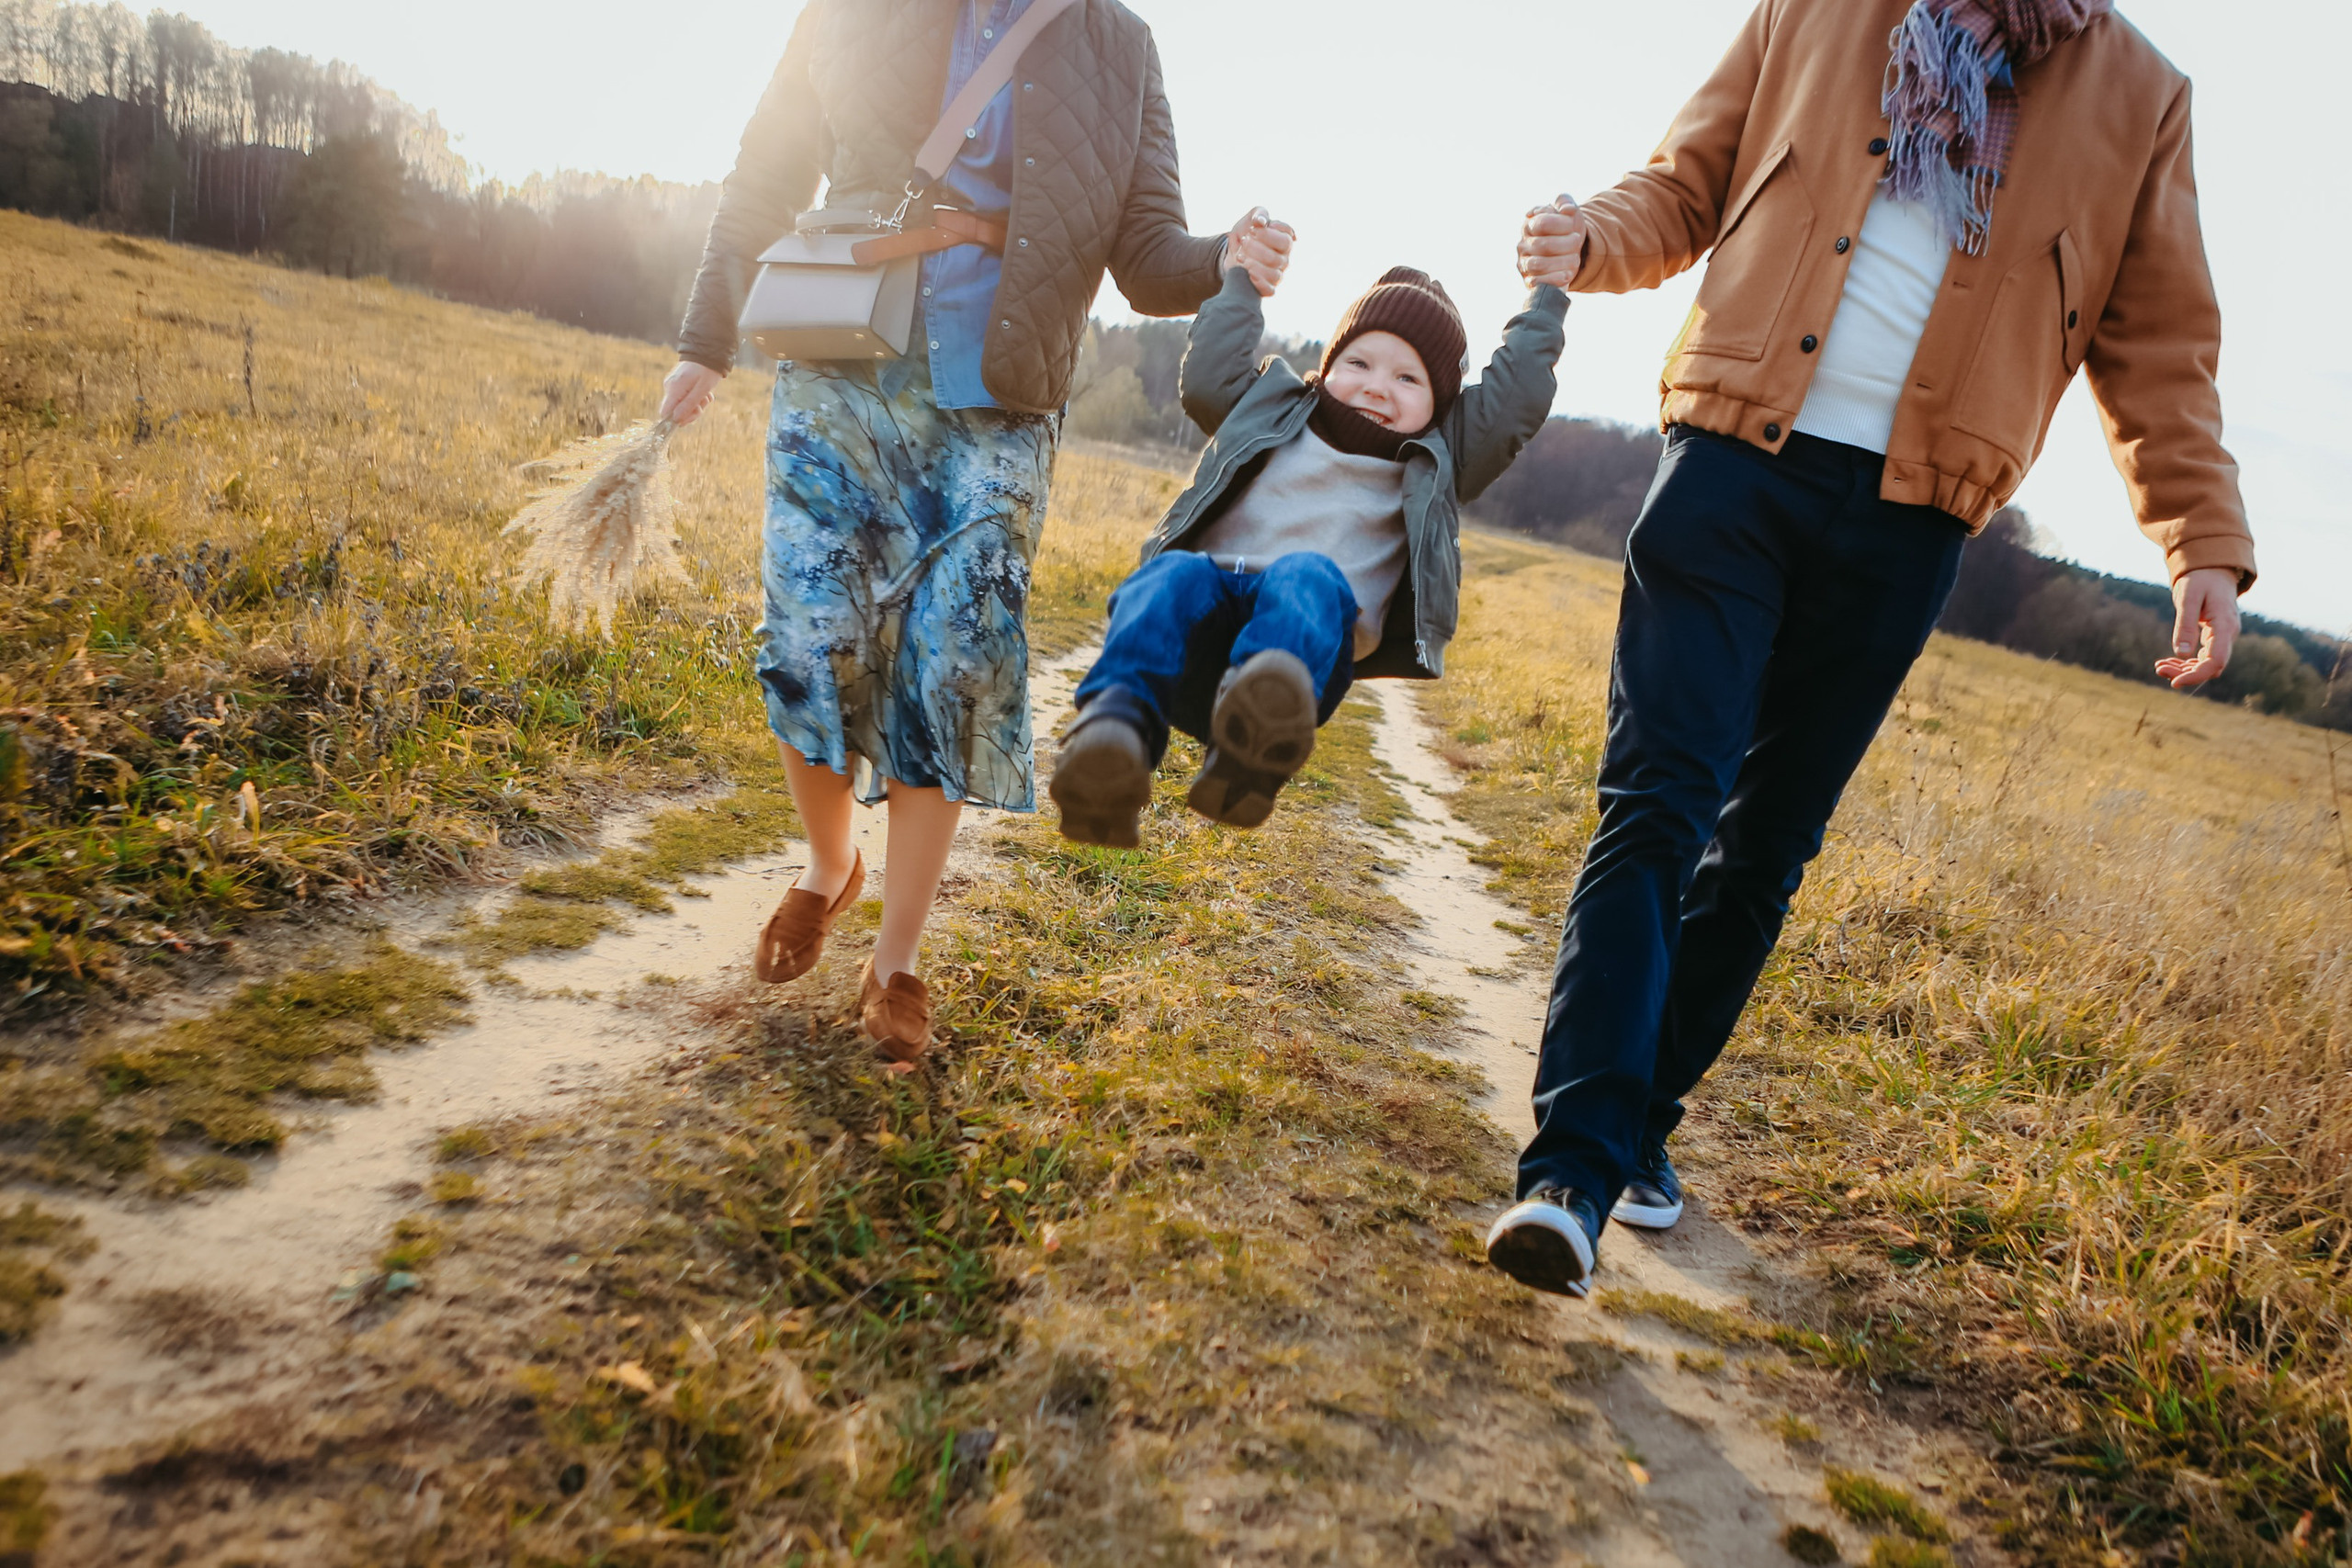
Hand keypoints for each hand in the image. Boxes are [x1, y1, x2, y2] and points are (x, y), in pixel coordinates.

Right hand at [659, 361, 724, 427]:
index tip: (692, 416)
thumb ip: (688, 405)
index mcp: (673, 389)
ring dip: (697, 405)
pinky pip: (685, 399)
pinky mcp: (678, 385)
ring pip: (682, 406)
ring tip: (706, 396)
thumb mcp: (702, 390)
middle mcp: (669, 388)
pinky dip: (696, 399)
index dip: (677, 420)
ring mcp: (673, 386)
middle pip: (674, 412)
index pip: (665, 413)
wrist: (708, 353)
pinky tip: (704, 393)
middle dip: (691, 412)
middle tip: (703, 405)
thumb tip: (676, 420)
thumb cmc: (707, 371)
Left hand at [1224, 207, 1295, 297]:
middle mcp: (1284, 258)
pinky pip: (1270, 290)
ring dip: (1253, 264)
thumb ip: (1258, 215)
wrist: (1233, 253)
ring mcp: (1278, 274)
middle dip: (1256, 248)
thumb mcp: (1250, 219)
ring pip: (1273, 274)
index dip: (1268, 234)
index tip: (1253, 228)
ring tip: (1240, 256)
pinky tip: (1246, 272)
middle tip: (1244, 241)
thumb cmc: (1247, 234)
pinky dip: (1257, 282)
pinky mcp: (1269, 287)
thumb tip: (1261, 222)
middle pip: (1276, 257)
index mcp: (1285, 241)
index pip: (1286, 238)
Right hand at [1518, 194, 1586, 288]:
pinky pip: (1538, 283)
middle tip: (1577, 241)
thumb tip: (1566, 209)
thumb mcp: (1568, 213)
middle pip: (1542, 245)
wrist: (1567, 255)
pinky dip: (1555, 279)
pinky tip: (1567, 274)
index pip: (1542, 223)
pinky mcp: (1529, 281)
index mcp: (1529, 224)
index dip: (1562, 225)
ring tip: (1575, 259)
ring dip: (1563, 262)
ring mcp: (1524, 264)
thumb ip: (1566, 203)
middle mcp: (1523, 245)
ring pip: (1539, 264)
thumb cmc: (1566, 231)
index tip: (1573, 226)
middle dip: (1566, 244)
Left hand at [2155, 567, 2240, 688]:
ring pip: (2206, 664)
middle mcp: (2228, 634)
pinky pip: (2203, 657)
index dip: (2197, 675)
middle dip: (2185, 673)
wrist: (2213, 569)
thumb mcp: (2188, 597)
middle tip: (2159, 669)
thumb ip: (2185, 624)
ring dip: (2184, 669)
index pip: (2216, 661)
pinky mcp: (2215, 637)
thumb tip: (2181, 653)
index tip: (2174, 683)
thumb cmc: (2201, 579)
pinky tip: (2168, 661)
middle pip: (2211, 666)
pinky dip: (2186, 662)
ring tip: (2160, 666)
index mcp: (2225, 625)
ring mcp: (2223, 637)